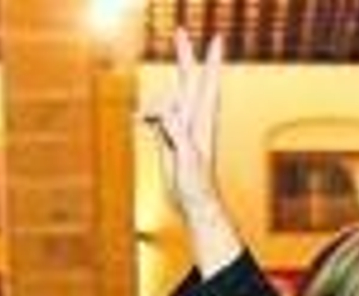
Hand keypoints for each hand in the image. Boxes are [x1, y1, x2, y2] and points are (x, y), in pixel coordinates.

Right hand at [141, 31, 221, 219]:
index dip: (211, 60)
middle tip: (180, 30)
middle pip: (188, 79)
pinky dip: (147, 114)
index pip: (207, 83)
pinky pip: (155, 114)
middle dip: (184, 55)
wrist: (193, 202)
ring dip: (152, 105)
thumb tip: (168, 110)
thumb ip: (178, 133)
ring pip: (165, 98)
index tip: (217, 38)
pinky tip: (141, 121)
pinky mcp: (170, 134)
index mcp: (202, 120)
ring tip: (145, 119)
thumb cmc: (196, 184)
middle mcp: (193, 118)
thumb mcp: (187, 158)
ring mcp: (182, 124)